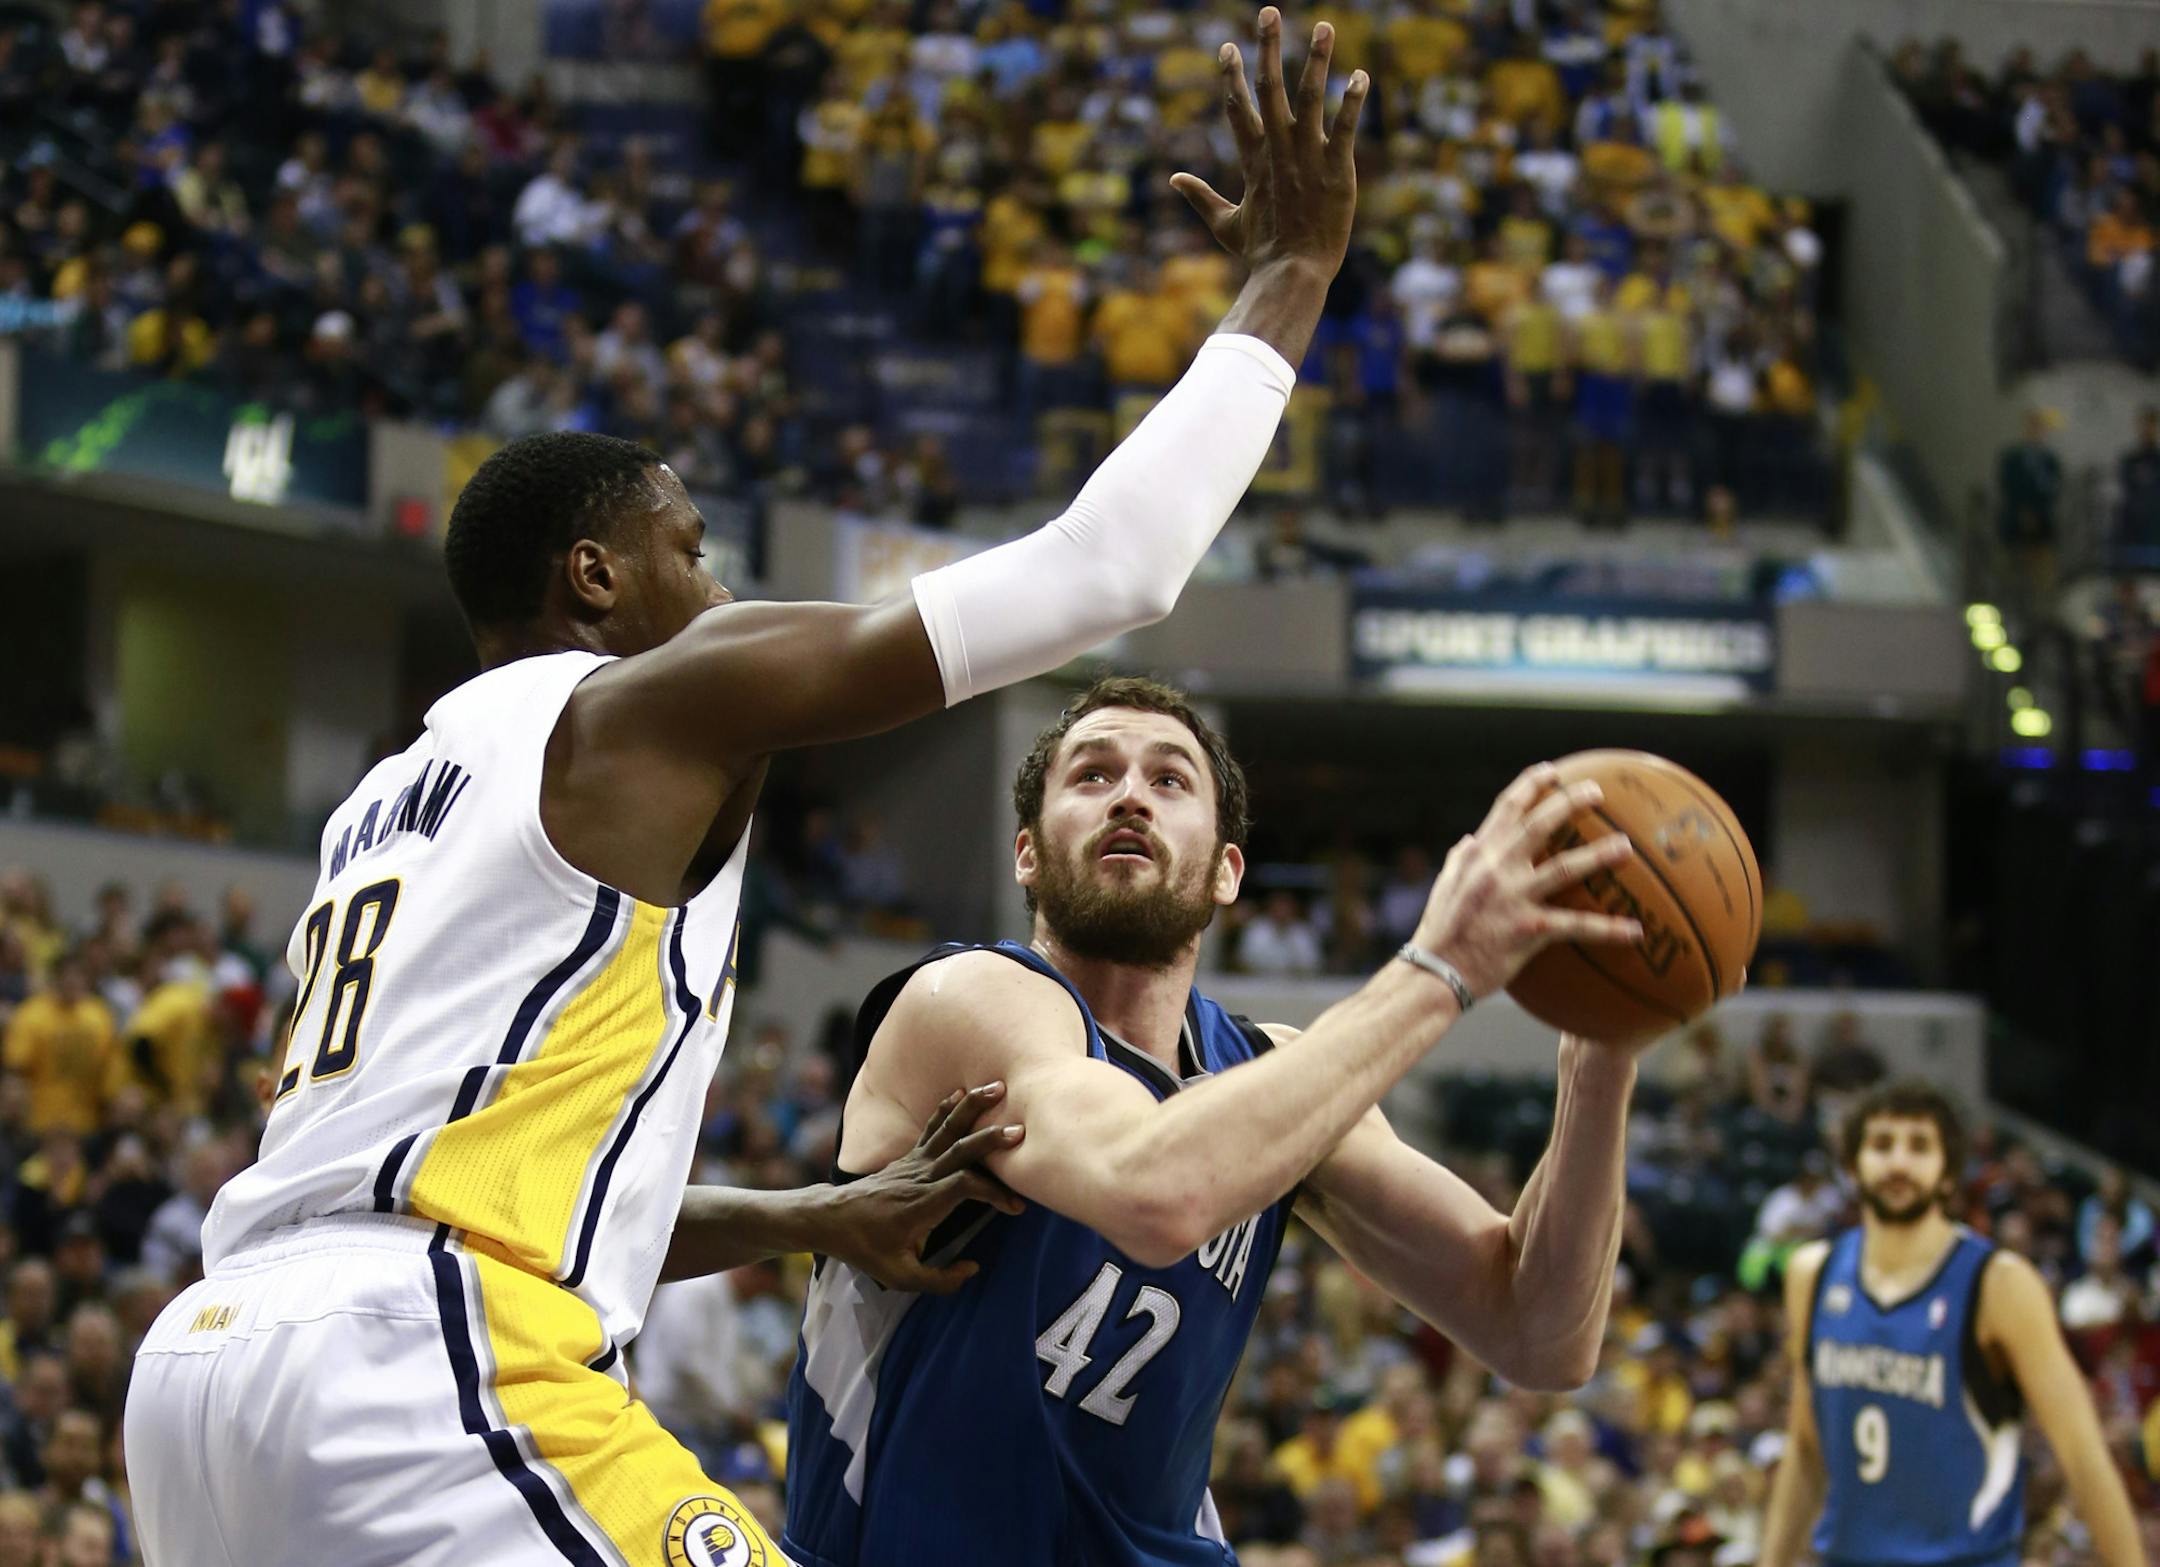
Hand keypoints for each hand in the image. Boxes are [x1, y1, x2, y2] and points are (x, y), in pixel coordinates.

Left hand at [820, 1082, 1024, 1292]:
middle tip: (1019, 1131)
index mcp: (922, 1205)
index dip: (993, 1192)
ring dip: (972, 1108)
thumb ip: (940, 1280)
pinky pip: (931, 1128)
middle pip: (959, 1150)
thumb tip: (972, 1268)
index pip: (964, 1187)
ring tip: (996, 1088)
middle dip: (990, 1139)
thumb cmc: (866, 1248)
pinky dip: (948, 1109)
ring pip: (946, 1130)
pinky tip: (961, 1092)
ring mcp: (913, 1163)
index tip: (1014, 1205)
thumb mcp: (899, 1277)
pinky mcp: (909, 1157)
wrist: (832, 1219)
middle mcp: (920, 1177)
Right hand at [1170, 7, 1367, 277]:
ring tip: (1325, 26)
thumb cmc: (1261, 253)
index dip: (1231, 76)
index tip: (1228, 48)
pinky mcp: (1336, 170)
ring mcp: (1308, 157)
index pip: (1239, 108)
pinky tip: (1359, 76)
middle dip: (1268, 48)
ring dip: (1317, 60)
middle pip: (1270, 89)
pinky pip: (1345, 128)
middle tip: (1269, 12)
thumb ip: (1201, 197)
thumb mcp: (1225, 225)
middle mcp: (1278, 151)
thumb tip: (1173, 180)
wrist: (1291, 273)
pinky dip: (1351, 102)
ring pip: (1309, 98)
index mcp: (1254, 161)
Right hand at [1412, 762, 1643, 999]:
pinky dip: (1608, 928)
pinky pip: (1576, 926)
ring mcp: (1514, 897)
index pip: (1506, 807)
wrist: (1435, 972)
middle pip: (1541, 824)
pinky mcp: (1530, 929)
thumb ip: (1460, 859)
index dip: (1530, 784)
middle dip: (1571, 802)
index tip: (1552, 770)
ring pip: (1565, 867)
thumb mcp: (1445, 886)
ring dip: (1599, 854)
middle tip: (1598, 791)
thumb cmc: (1439, 931)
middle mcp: (1497, 868)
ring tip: (1627, 847)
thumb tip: (1469, 840)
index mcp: (1478, 854)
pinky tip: (1634, 931)